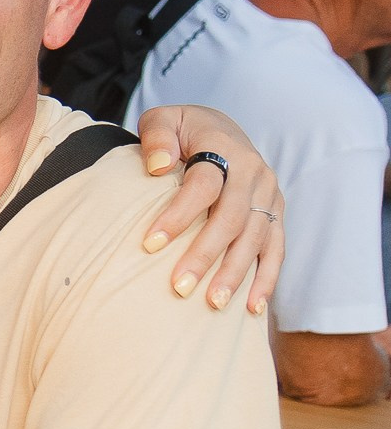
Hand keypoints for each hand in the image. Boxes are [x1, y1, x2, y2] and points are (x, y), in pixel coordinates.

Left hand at [133, 105, 284, 315]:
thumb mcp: (164, 120)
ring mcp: (269, 195)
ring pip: (256, 239)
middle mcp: (254, 173)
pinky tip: (253, 308)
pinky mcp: (275, 214)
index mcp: (224, 148)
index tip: (150, 244)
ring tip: (212, 303)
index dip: (178, 214)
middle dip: (206, 255)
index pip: (203, 185)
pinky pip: (276, 249)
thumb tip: (158, 166)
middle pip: (232, 219)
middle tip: (179, 287)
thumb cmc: (182, 130)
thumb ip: (157, 137)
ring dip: (236, 274)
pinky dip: (267, 279)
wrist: (220, 129)